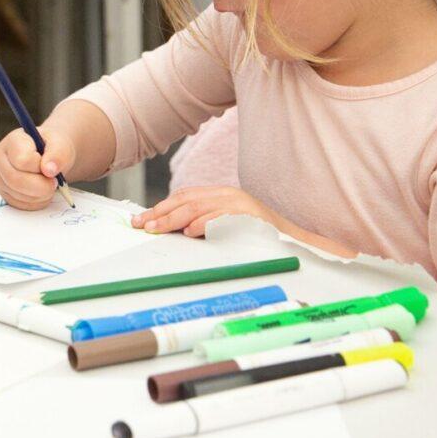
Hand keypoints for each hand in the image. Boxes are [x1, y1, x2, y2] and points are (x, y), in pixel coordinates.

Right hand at [0, 124, 76, 210]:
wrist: (50, 155)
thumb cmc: (53, 147)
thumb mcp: (61, 143)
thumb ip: (58, 154)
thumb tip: (49, 170)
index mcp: (12, 141)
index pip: (22, 161)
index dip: (40, 168)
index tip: (51, 168)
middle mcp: (0, 159)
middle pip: (15, 180)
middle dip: (41, 186)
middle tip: (54, 182)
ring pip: (18, 195)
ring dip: (40, 195)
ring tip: (48, 184)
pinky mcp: (4, 193)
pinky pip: (20, 205)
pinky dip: (36, 202)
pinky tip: (42, 192)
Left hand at [131, 186, 281, 237]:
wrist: (294, 242)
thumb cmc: (257, 237)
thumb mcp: (227, 225)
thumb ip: (203, 222)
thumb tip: (171, 230)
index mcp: (221, 195)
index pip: (184, 197)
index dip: (161, 207)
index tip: (142, 219)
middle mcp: (228, 195)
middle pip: (186, 200)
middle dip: (160, 213)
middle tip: (142, 225)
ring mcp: (239, 204)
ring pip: (199, 208)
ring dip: (174, 219)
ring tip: (156, 228)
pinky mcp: (249, 216)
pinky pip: (222, 218)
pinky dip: (204, 224)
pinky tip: (189, 231)